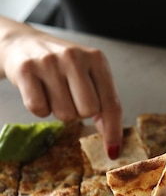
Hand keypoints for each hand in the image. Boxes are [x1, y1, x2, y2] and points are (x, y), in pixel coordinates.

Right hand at [0, 20, 122, 155]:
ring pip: (64, 114)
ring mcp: (49, 62)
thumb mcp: (87, 74)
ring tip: (53, 92)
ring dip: (59, 111)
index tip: (112, 151)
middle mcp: (75, 57)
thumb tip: (112, 140)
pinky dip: (41, 109)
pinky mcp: (26, 70)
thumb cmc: (61, 65)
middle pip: (88, 111)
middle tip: (70, 98)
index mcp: (97, 59)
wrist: (22, 44)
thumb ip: (102, 101)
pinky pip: (39, 110)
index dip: (113, 130)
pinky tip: (39, 92)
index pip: (111, 103)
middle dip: (80, 113)